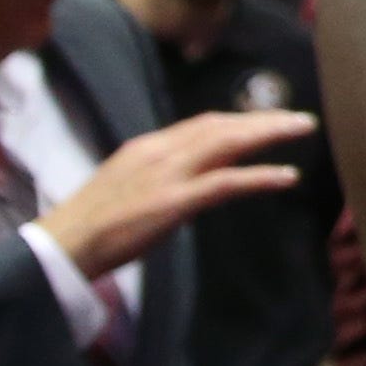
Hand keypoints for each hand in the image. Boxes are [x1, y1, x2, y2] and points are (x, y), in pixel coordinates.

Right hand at [43, 107, 315, 275]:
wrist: (62, 246)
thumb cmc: (92, 226)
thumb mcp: (128, 187)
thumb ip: (159, 176)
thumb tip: (192, 179)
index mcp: (148, 147)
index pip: (202, 124)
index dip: (239, 119)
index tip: (269, 119)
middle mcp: (160, 151)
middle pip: (222, 125)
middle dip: (264, 119)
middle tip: (302, 119)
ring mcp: (166, 174)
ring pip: (228, 142)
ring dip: (269, 134)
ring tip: (304, 130)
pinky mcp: (172, 201)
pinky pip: (225, 183)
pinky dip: (259, 176)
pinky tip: (287, 176)